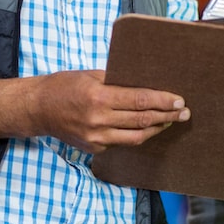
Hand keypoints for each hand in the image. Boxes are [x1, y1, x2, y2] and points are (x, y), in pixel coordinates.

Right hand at [29, 70, 188, 153]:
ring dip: (157, 129)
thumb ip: (116, 81)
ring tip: (171, 121)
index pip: (139, 100)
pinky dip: (137, 135)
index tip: (179, 100)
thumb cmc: (64, 86)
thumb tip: (145, 85)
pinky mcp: (94, 148)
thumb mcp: (90, 75)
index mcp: (98, 96)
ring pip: (136, 137)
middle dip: (167, 116)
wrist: (38, 109)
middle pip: (142, 120)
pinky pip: (122, 142)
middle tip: (184, 112)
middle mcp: (99, 120)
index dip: (162, 101)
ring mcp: (97, 137)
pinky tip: (147, 128)